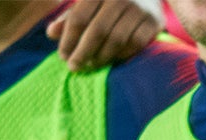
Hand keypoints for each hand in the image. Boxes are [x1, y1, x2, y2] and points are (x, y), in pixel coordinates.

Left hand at [47, 0, 163, 71]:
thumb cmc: (109, 1)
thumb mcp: (87, 3)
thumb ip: (69, 17)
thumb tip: (51, 34)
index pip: (79, 18)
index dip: (69, 39)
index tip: (63, 56)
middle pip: (98, 31)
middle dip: (83, 52)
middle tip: (74, 67)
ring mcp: (139, 9)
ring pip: (117, 40)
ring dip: (102, 57)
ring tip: (92, 65)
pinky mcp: (154, 21)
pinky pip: (135, 44)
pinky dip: (122, 54)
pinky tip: (113, 59)